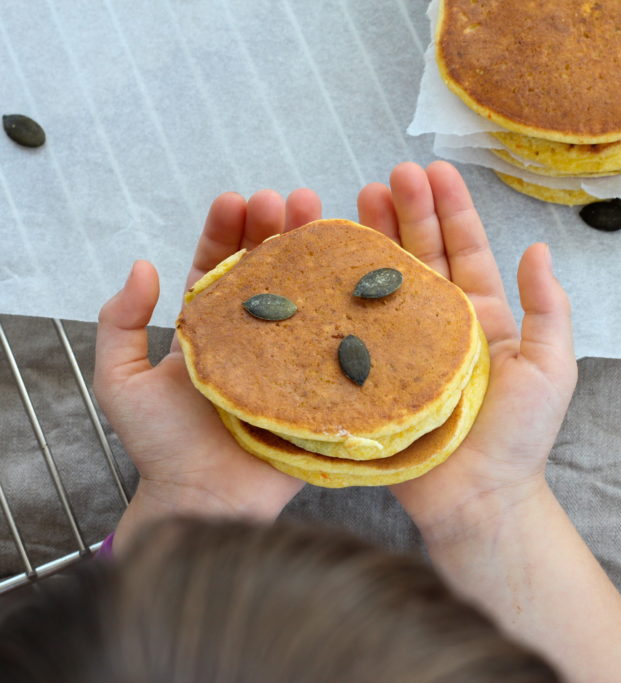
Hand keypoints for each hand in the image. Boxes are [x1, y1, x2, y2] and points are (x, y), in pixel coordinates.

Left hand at [95, 190, 320, 551]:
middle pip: (270, 271)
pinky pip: (337, 340)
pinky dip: (347, 305)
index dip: (228, 231)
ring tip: (323, 217)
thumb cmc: (161, 447)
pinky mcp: (322, 382)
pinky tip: (356, 273)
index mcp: (211, 328)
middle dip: (279, 230)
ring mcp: (292, 357)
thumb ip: (121, 323)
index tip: (238, 200)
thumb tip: (142, 265)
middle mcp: (255, 335)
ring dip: (315, 254)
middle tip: (291, 200)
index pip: (219, 267)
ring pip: (306, 295)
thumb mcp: (120, 381)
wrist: (206, 500)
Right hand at [357, 162, 577, 540]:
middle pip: (421, 257)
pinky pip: (353, 326)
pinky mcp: (371, 375)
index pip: (467, 251)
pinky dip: (340, 292)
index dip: (452, 211)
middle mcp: (440, 327)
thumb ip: (548, 309)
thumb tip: (539, 249)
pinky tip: (327, 258)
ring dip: (373, 239)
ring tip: (357, 197)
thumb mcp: (552, 368)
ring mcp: (402, 349)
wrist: (479, 500)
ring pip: (385, 282)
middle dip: (408, 212)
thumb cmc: (521, 438)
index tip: (435, 171)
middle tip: (391, 174)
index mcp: (483, 320)